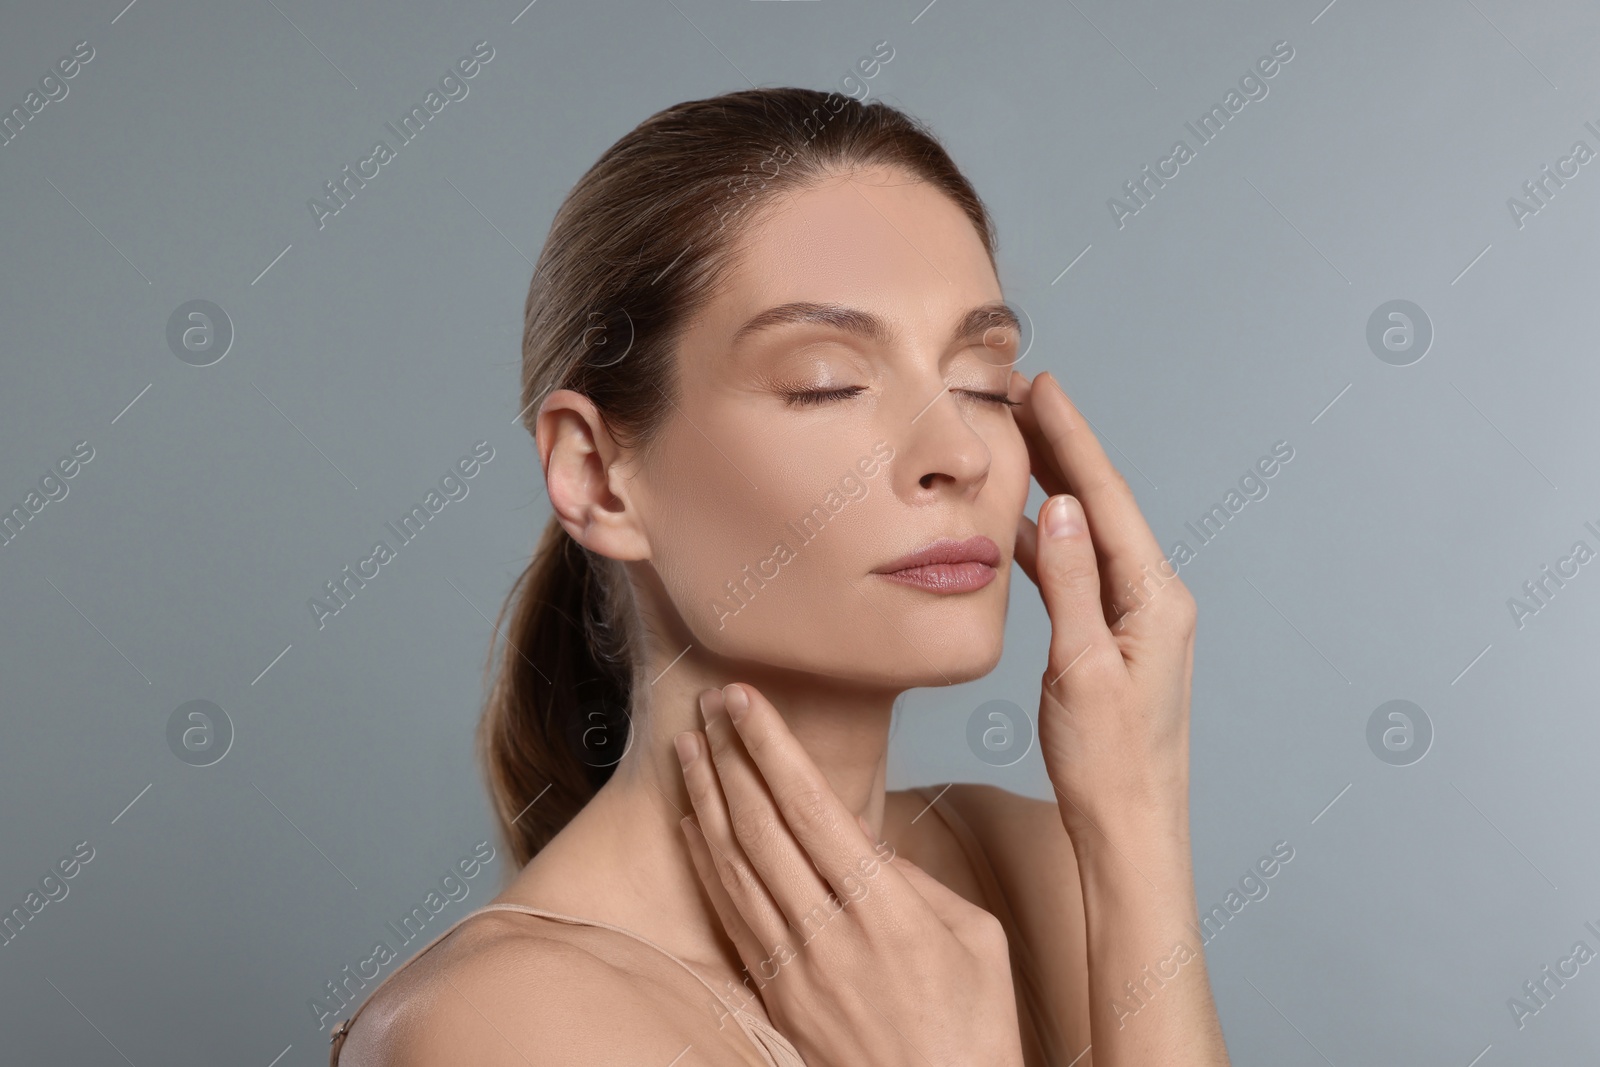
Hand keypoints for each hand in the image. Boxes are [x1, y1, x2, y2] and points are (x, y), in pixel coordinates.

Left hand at [675, 682, 1025, 1066]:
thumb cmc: (974, 1029)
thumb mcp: (977, 938)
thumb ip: (918, 882)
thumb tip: (864, 844)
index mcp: (886, 909)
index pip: (812, 806)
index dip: (771, 746)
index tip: (745, 698)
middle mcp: (829, 934)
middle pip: (760, 827)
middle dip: (730, 756)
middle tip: (709, 702)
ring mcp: (794, 968)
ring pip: (733, 866)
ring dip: (706, 799)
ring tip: (688, 749)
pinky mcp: (776, 995)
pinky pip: (730, 915)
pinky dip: (705, 864)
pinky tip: (693, 825)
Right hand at [1011, 370, 1197, 842]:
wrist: (1129, 829)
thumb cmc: (1108, 764)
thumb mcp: (1082, 668)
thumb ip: (1070, 584)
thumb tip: (1059, 508)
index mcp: (1156, 599)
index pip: (1106, 500)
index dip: (1075, 439)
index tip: (1044, 387)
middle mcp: (1155, 599)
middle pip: (1102, 505)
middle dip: (1064, 447)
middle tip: (1023, 394)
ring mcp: (1136, 618)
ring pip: (1088, 534)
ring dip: (1054, 488)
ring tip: (1016, 442)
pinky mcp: (1114, 639)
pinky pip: (1079, 572)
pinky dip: (1046, 541)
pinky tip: (1017, 523)